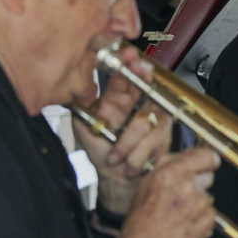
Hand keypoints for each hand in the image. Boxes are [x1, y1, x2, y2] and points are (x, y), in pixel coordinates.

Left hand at [74, 47, 172, 214]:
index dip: (128, 64)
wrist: (116, 181)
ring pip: (144, 122)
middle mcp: (136, 105)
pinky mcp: (164, 135)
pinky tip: (129, 163)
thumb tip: (73, 82)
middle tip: (140, 69)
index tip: (129, 56)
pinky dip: (136, 156)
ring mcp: (153, 119)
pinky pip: (152, 141)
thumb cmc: (100, 154)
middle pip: (145, 85)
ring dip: (127, 144)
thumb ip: (80, 103)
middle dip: (142, 77)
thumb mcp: (83, 124)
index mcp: (116, 100)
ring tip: (117, 156)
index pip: (124, 76)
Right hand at [116, 147, 219, 237]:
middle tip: (183, 197)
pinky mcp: (208, 220)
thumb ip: (167, 168)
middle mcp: (186, 186)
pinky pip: (210, 213)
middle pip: (208, 175)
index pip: (205, 155)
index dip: (207, 160)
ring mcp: (199, 204)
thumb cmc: (140, 223)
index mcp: (168, 173)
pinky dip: (201, 219)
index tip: (207, 163)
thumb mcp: (146, 186)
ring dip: (197, 203)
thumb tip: (185, 158)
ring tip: (178, 216)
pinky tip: (184, 225)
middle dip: (199, 183)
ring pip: (207, 196)